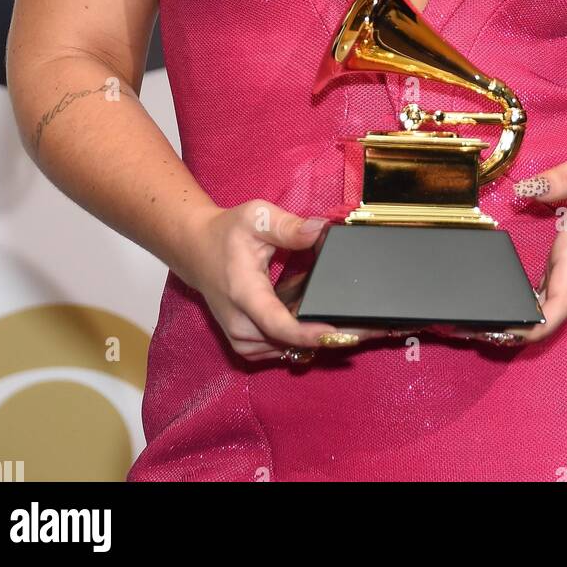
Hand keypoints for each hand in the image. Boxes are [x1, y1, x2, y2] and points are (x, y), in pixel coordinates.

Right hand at [178, 199, 392, 359]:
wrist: (195, 250)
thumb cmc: (226, 233)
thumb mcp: (256, 217)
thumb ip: (288, 226)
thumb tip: (321, 230)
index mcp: (244, 294)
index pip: (279, 324)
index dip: (312, 333)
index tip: (342, 333)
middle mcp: (242, 325)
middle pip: (292, 343)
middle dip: (331, 336)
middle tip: (371, 327)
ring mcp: (244, 339)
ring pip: (291, 349)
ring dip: (321, 338)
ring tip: (355, 322)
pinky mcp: (249, 344)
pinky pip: (284, 348)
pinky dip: (305, 337)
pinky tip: (324, 319)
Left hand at [430, 148, 566, 347]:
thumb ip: (556, 179)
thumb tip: (523, 189)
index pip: (560, 301)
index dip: (537, 325)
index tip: (508, 331)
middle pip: (552, 313)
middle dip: (518, 328)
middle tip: (475, 328)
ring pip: (553, 307)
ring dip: (525, 320)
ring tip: (484, 321)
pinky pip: (556, 296)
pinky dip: (534, 307)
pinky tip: (512, 306)